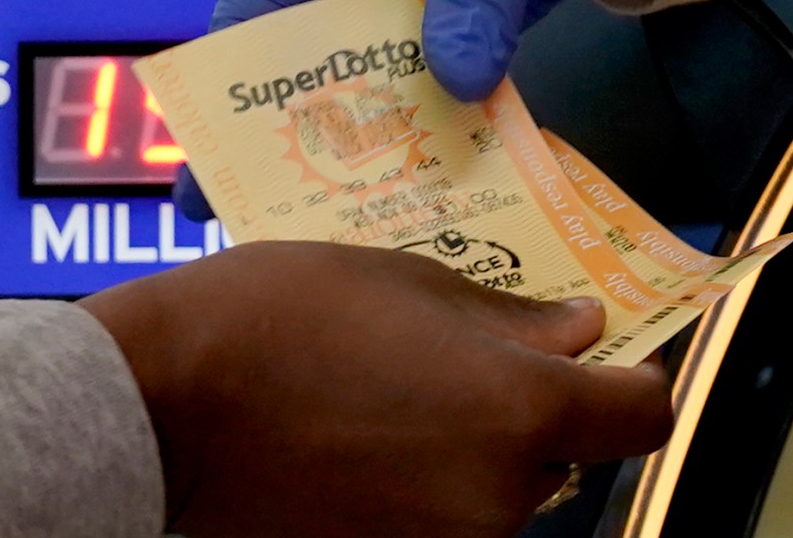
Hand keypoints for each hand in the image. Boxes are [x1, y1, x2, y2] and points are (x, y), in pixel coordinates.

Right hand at [80, 242, 673, 537]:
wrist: (151, 414)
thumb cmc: (266, 323)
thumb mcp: (396, 280)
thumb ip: (503, 314)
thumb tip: (576, 329)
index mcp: (516, 412)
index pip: (641, 415)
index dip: (635, 377)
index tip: (611, 351)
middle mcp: (496, 497)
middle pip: (558, 453)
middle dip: (525, 403)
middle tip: (457, 350)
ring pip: (492, 488)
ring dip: (464, 445)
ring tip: (384, 388)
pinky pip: (433, 516)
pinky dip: (413, 482)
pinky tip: (352, 435)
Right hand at [175, 0, 684, 221]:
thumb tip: (457, 85)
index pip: (253, 16)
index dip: (234, 103)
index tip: (216, 182)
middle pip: (301, 66)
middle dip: (303, 144)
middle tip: (285, 231)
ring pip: (367, 86)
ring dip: (375, 147)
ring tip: (358, 232)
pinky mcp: (456, 15)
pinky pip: (431, 85)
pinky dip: (437, 130)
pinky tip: (437, 191)